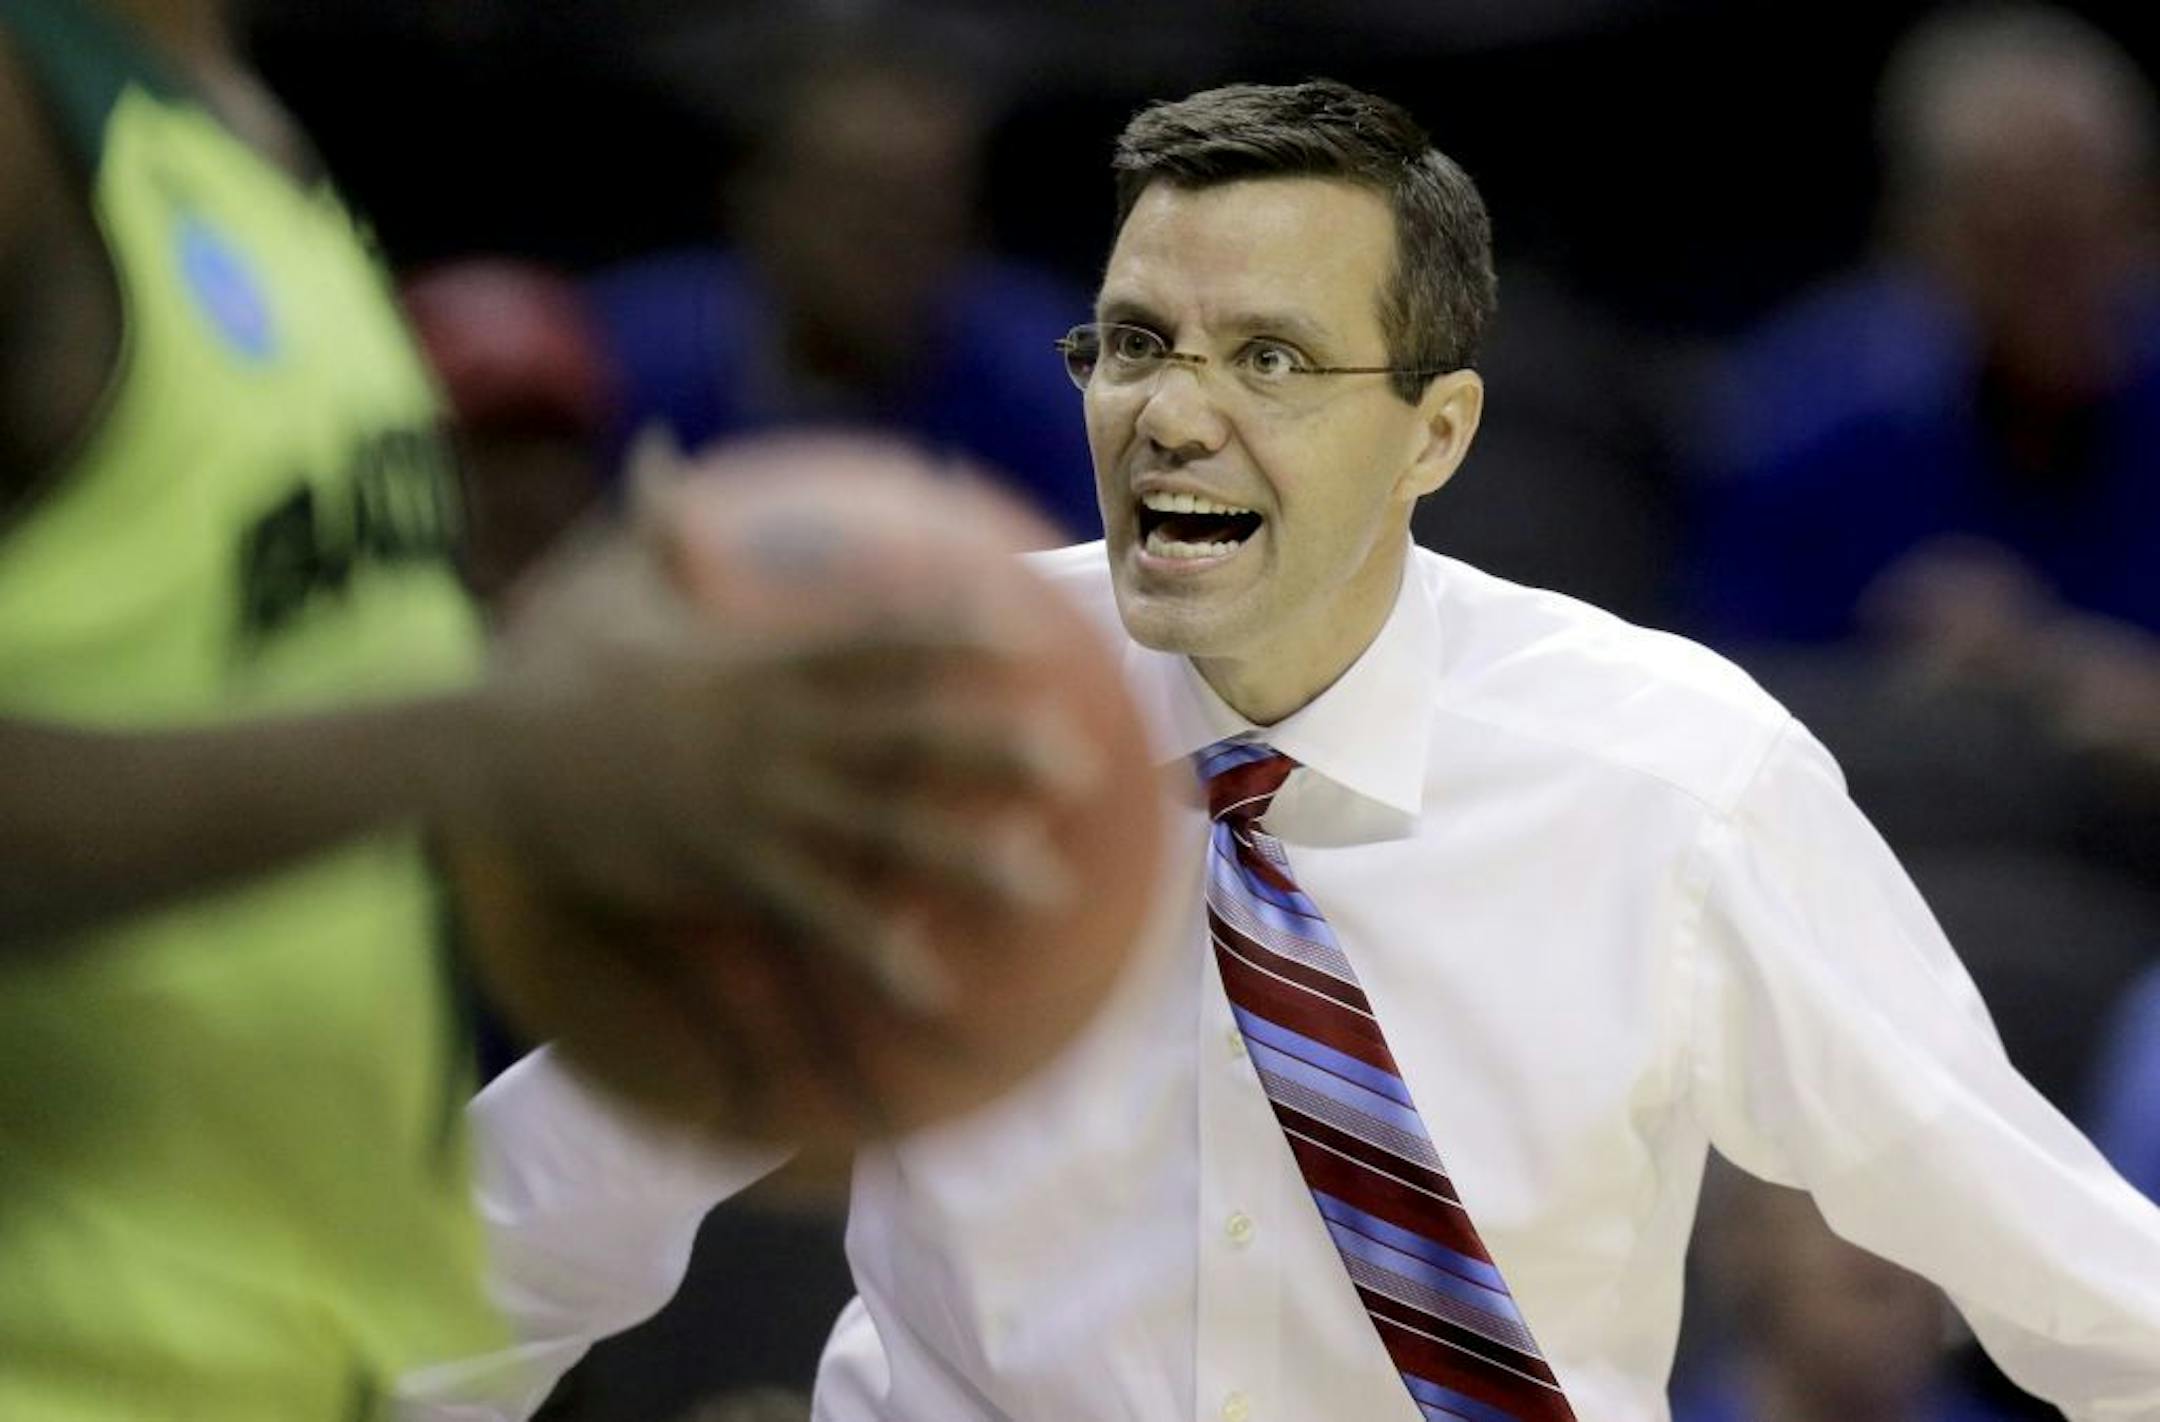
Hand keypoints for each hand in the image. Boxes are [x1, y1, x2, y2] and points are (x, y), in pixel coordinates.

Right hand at [455, 511, 1084, 1015]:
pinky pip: (815, 913)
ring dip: (968, 856)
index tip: (1029, 634)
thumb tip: (657, 452)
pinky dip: (877, 947)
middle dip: (995, 745)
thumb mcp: (609, 583)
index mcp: (760, 652)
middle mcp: (775, 724)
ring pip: (881, 828)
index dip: (958, 631)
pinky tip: (934, 985)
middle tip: (1080, 763)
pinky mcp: (725, 869)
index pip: (878, 633)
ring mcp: (756, 800)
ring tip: (1046, 887)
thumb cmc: (552, 664)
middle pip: (905, 730)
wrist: (484, 753)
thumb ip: (659, 526)